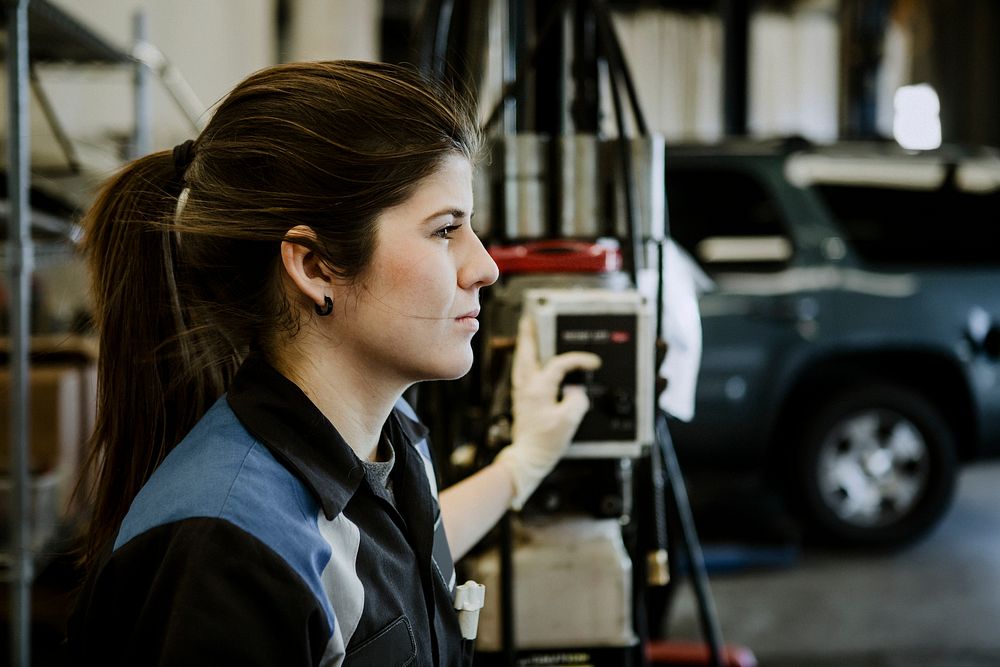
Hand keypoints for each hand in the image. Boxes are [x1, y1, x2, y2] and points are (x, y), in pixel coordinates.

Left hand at [494, 316, 601, 508]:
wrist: (528, 458)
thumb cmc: (545, 442)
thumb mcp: (568, 421)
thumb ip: (575, 401)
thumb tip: (575, 391)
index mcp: (539, 389)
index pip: (559, 365)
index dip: (577, 360)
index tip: (592, 363)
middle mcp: (527, 387)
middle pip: (526, 353)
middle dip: (529, 334)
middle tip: (531, 318)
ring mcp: (522, 393)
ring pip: (521, 361)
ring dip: (525, 345)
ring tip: (528, 332)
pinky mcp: (522, 400)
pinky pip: (522, 373)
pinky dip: (525, 361)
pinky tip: (529, 360)